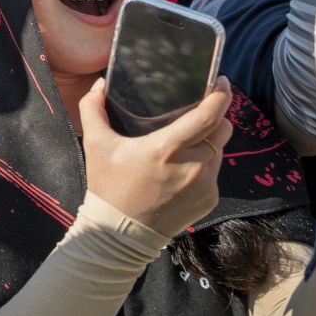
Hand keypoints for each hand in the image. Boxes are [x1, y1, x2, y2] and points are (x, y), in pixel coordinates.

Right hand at [80, 76, 232, 237]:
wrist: (121, 233)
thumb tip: (100, 84)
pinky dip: (204, 164)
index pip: (207, 116)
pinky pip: (214, 172)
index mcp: (166, 148)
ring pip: (219, 150)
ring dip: (209, 141)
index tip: (222, 81)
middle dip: (216, 116)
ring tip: (186, 143)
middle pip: (223, 129)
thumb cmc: (108, 185)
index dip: (220, 96)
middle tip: (200, 111)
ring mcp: (205, 185)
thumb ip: (93, 108)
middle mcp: (192, 166)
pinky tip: (182, 169)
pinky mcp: (210, 200)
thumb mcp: (95, 144)